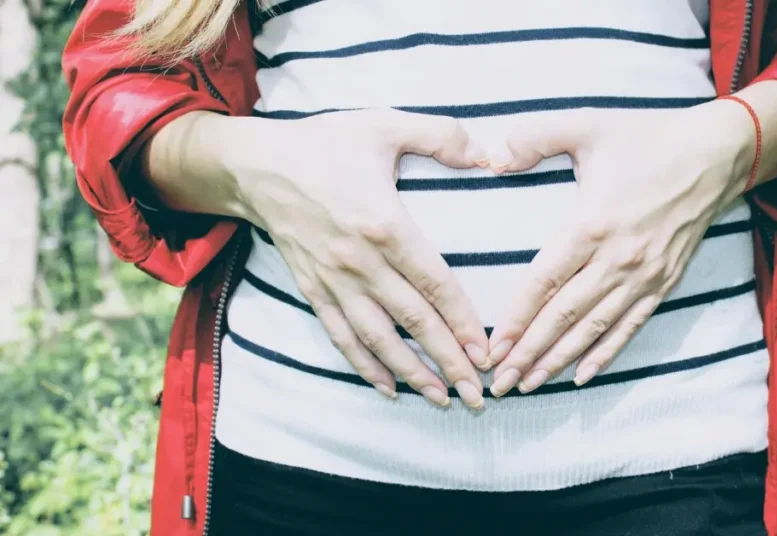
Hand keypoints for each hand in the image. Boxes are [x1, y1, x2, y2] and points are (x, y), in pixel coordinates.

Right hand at [219, 109, 489, 408]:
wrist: (258, 166)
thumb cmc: (326, 144)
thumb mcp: (385, 124)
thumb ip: (440, 135)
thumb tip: (487, 153)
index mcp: (384, 225)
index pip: (434, 283)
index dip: (461, 321)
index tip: (486, 351)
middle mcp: (359, 262)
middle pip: (412, 321)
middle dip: (447, 361)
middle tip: (477, 394)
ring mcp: (334, 281)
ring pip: (377, 338)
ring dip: (411, 373)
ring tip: (442, 399)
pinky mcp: (313, 290)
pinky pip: (341, 336)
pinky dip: (364, 366)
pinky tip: (388, 389)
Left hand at [485, 102, 754, 396]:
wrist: (716, 155)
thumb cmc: (647, 139)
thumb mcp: (587, 124)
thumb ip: (535, 137)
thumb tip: (491, 156)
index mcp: (591, 224)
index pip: (544, 282)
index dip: (517, 318)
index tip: (493, 346)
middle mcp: (616, 259)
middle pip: (564, 316)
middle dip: (530, 352)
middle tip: (500, 382)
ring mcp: (643, 276)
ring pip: (593, 329)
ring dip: (560, 360)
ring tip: (530, 384)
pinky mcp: (664, 283)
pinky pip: (630, 326)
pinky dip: (605, 354)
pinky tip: (583, 376)